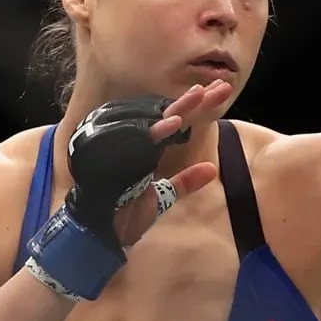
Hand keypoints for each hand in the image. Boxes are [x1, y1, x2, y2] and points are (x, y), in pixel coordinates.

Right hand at [111, 80, 231, 245]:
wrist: (98, 233)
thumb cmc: (125, 215)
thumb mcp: (162, 198)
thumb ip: (184, 182)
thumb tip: (212, 169)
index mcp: (146, 148)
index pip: (174, 122)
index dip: (197, 109)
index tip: (220, 92)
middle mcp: (134, 142)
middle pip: (168, 114)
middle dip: (195, 101)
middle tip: (222, 86)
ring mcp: (122, 145)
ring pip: (154, 120)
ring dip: (178, 109)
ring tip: (201, 94)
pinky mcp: (111, 153)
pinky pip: (135, 139)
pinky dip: (154, 132)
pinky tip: (174, 123)